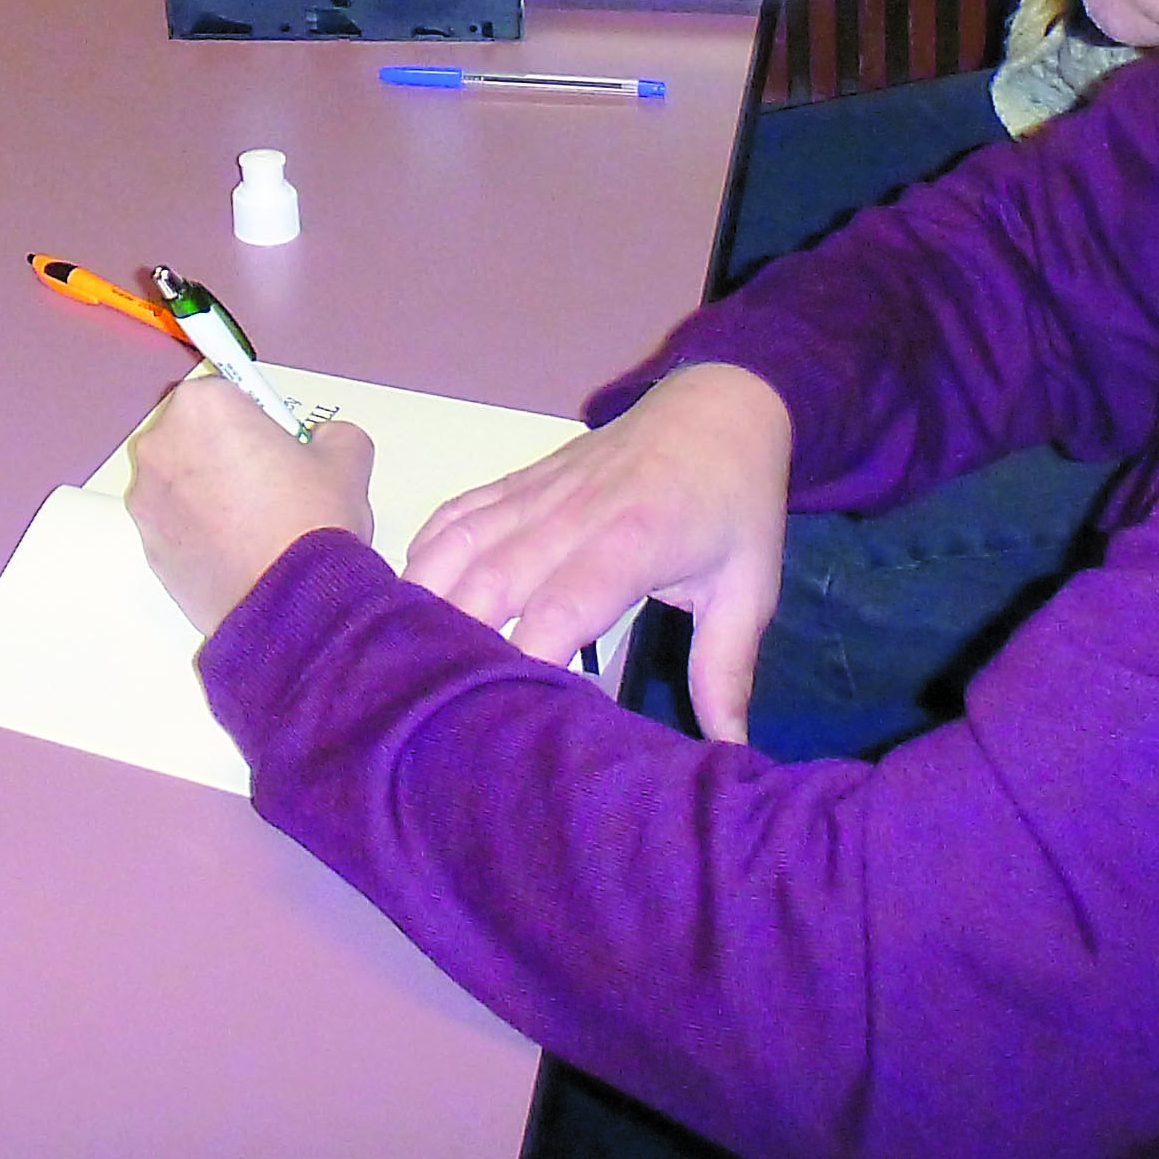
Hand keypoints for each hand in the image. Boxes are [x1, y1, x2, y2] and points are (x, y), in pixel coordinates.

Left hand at [126, 374, 376, 637]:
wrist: (293, 607)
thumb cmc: (312, 522)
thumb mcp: (346, 458)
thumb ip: (331, 433)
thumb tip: (323, 439)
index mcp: (201, 408)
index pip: (226, 394)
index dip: (256, 418)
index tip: (275, 441)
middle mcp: (160, 445)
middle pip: (194, 435)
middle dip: (225, 451)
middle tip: (270, 483)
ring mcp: (147, 500)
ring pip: (181, 482)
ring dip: (208, 492)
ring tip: (257, 524)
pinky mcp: (147, 547)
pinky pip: (176, 526)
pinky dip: (198, 532)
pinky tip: (238, 552)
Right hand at [399, 360, 795, 742]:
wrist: (716, 408)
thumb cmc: (735, 504)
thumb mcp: (749, 587)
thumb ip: (726, 668)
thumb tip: (729, 750)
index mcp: (633, 542)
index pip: (563, 606)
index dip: (528, 657)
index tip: (511, 713)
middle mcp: (571, 515)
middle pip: (492, 580)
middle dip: (460, 641)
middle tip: (442, 702)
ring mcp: (536, 493)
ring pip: (460, 543)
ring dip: (428, 597)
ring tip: (408, 656)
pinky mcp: (518, 480)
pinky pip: (457, 512)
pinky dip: (426, 550)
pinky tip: (411, 595)